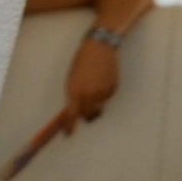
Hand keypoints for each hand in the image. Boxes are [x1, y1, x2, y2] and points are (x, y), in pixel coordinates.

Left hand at [0, 27, 123, 180]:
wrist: (99, 47)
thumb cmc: (82, 61)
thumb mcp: (72, 78)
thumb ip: (73, 95)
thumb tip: (74, 109)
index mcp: (75, 92)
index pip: (71, 115)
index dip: (70, 126)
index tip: (69, 133)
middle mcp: (89, 95)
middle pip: (87, 114)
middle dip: (85, 113)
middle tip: (85, 106)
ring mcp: (102, 92)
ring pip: (99, 106)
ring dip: (96, 100)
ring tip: (95, 83)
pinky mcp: (112, 89)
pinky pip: (107, 97)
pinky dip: (105, 93)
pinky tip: (103, 79)